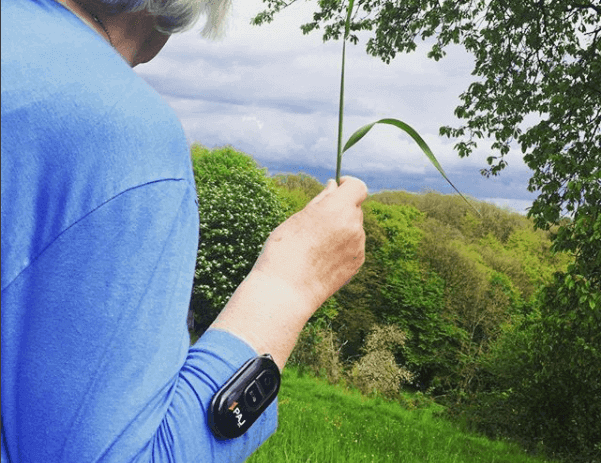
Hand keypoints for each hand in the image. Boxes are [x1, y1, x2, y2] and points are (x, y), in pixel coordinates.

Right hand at [252, 176, 367, 311]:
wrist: (286, 291)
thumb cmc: (285, 250)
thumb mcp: (298, 218)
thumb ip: (321, 200)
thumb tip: (334, 186)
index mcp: (338, 209)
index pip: (357, 187)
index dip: (348, 184)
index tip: (337, 187)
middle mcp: (353, 226)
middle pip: (354, 208)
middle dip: (339, 209)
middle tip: (314, 222)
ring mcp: (358, 247)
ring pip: (353, 228)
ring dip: (340, 229)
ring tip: (314, 245)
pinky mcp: (357, 264)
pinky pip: (353, 246)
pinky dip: (341, 246)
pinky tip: (321, 258)